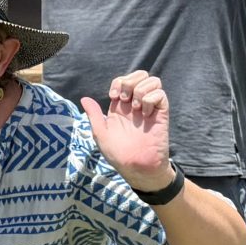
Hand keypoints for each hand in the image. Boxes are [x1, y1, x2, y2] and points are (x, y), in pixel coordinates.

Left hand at [81, 71, 175, 189]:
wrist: (137, 168)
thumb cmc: (118, 154)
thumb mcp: (101, 134)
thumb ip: (94, 115)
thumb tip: (84, 98)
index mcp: (121, 107)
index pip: (122, 80)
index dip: (118, 82)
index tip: (114, 96)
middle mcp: (136, 104)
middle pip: (139, 75)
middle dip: (130, 81)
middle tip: (125, 99)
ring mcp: (149, 108)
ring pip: (153, 81)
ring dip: (141, 90)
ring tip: (137, 108)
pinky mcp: (161, 114)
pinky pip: (161, 95)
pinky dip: (151, 99)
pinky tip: (146, 113)